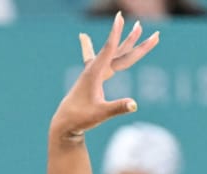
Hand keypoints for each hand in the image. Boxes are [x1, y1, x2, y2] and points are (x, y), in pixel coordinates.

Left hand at [51, 12, 159, 141]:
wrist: (64, 124)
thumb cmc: (80, 118)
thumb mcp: (101, 114)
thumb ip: (117, 108)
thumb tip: (134, 105)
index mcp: (95, 73)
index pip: (109, 49)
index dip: (115, 33)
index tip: (119, 17)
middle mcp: (94, 69)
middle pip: (117, 51)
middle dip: (131, 39)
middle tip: (142, 24)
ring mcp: (93, 72)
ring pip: (113, 54)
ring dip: (126, 41)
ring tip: (138, 28)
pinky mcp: (92, 78)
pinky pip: (98, 58)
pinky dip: (90, 46)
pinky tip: (82, 37)